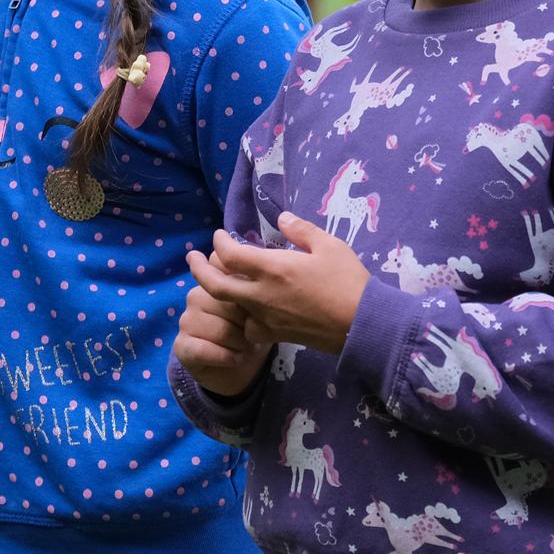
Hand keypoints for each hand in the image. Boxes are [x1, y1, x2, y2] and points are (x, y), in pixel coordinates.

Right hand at [174, 279, 272, 397]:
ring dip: (239, 344)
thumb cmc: (253, 333)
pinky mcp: (181, 345)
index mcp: (216, 281)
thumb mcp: (261, 311)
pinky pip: (204, 350)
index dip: (251, 306)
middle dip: (246, 327)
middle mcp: (196, 297)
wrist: (245, 368)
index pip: (235, 285)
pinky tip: (235, 359)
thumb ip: (253, 294)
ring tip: (244, 348)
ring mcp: (186, 321)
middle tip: (252, 337)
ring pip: (220, 330)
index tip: (257, 318)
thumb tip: (251, 289)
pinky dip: (226, 357)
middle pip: (228, 308)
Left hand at [187, 213, 370, 354]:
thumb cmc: (348, 281)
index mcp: (274, 268)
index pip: (231, 254)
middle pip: (216, 285)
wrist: (361, 324)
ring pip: (230, 307)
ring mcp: (266, 318)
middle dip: (198, 269)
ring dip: (221, 293)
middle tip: (191, 258)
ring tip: (221, 280)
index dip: (220, 242)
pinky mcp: (275, 335)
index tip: (219, 236)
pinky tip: (251, 310)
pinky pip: (249, 326)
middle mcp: (262, 294)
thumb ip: (301, 230)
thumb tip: (282, 218)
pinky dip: (244, 316)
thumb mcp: (329, 245)